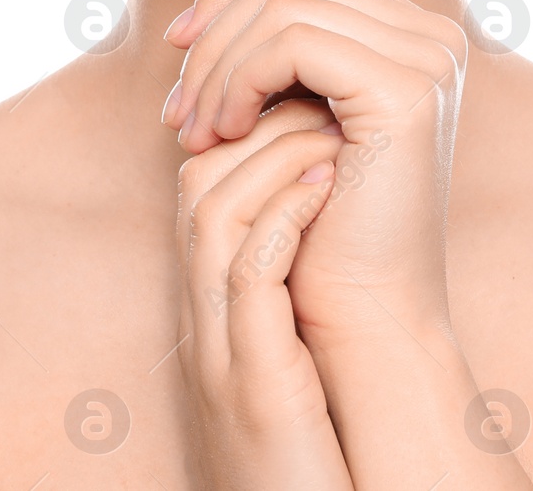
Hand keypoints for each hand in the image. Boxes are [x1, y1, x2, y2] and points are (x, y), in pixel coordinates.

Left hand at [163, 0, 466, 342]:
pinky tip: (224, 132)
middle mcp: (434, 34)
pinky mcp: (406, 89)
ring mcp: (428, 57)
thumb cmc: (320, 223)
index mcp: (416, 32)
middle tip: (176, 104)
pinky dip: (237, 80)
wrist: (363, 315)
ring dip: (216, 65)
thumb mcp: (292, 111)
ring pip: (281, 5)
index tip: (178, 49)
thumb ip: (276, 40)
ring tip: (194, 130)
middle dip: (214, 31)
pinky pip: (291, 42)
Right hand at [173, 96, 353, 489]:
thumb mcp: (293, 336)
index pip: (205, 179)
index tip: (315, 95)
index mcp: (214, 299)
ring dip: (274, 156)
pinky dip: (283, 216)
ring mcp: (219, 345)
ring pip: (213, 213)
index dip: (251, 122)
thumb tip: (331, 182)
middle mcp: (204, 314)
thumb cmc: (311, 438)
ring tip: (334, 127)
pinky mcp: (250, 380)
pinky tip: (328, 184)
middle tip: (326, 94)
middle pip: (197, 181)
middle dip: (257, 122)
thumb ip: (296, 263)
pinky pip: (247, 274)